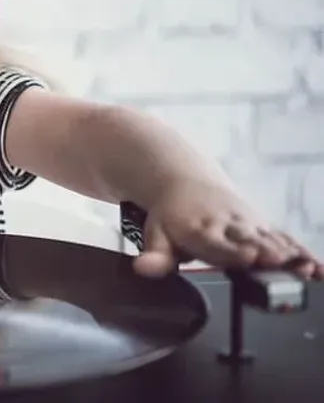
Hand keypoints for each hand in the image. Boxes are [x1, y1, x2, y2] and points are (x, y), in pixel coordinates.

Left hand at [133, 181, 322, 280]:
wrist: (183, 179)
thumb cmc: (171, 214)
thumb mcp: (155, 234)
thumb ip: (155, 256)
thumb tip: (144, 268)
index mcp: (199, 230)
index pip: (217, 244)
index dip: (233, 252)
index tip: (248, 258)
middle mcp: (227, 225)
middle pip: (249, 240)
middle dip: (266, 252)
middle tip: (282, 262)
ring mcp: (247, 224)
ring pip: (270, 238)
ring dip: (289, 253)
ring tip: (306, 268)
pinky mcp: (261, 226)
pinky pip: (284, 238)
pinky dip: (302, 252)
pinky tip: (319, 269)